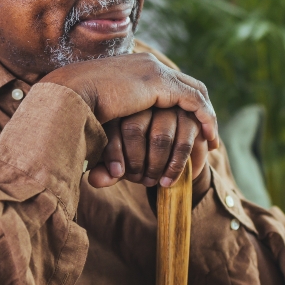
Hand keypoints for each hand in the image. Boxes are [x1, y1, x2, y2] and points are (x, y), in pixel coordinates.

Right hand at [40, 53, 218, 150]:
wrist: (65, 95)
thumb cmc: (69, 116)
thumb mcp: (97, 129)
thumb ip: (107, 148)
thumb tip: (98, 180)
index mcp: (134, 69)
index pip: (168, 82)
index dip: (182, 104)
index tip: (189, 128)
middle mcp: (148, 65)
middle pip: (187, 83)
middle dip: (201, 109)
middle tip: (208, 135)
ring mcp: (155, 71)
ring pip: (195, 92)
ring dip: (207, 117)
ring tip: (211, 141)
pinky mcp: (160, 83)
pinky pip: (194, 101)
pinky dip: (205, 119)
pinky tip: (208, 138)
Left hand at [87, 108, 213, 197]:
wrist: (170, 157)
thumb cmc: (139, 159)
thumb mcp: (121, 165)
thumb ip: (108, 171)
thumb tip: (95, 180)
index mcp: (121, 108)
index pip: (112, 126)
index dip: (112, 152)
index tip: (116, 173)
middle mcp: (143, 103)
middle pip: (133, 128)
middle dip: (135, 162)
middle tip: (138, 180)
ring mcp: (169, 107)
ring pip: (159, 137)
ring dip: (156, 165)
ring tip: (154, 182)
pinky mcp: (190, 118)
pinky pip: (183, 142)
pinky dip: (175, 164)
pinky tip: (169, 178)